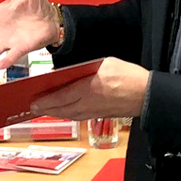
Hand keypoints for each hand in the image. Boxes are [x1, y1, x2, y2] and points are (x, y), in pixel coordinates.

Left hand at [29, 57, 149, 119]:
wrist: (147, 95)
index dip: (46, 101)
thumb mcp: (106, 64)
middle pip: (63, 109)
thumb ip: (87, 69)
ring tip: (44, 109)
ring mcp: (95, 112)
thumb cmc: (128, 76)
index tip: (34, 102)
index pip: (62, 97)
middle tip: (33, 107)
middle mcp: (89, 103)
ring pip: (70, 115)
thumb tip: (72, 73)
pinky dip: (67, 114)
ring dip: (56, 113)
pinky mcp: (100, 115)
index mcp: (89, 88)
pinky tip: (63, 111)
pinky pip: (79, 116)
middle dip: (46, 109)